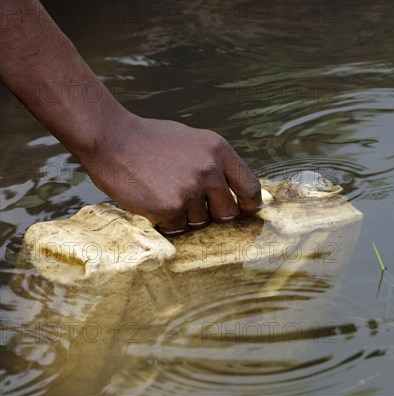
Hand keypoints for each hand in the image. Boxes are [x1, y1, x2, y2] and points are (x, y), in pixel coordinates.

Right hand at [80, 114, 261, 234]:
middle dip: (214, 215)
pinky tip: (152, 201)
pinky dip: (166, 221)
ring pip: (200, 222)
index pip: (250, 186)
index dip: (249, 204)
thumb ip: (213, 163)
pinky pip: (176, 227)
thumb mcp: (193, 141)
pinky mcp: (170, 207)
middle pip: (228, 212)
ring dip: (185, 217)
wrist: (111, 138)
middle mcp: (209, 170)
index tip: (245, 211)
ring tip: (164, 193)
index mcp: (219, 151)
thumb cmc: (149, 140)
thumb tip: (230, 189)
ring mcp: (190, 189)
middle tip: (194, 207)